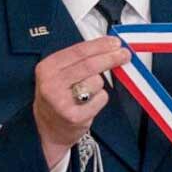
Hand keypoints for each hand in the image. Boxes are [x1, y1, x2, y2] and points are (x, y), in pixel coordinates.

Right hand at [32, 39, 129, 167]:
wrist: (47, 128)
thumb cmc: (58, 97)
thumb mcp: (58, 73)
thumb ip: (79, 59)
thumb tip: (108, 46)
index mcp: (47, 68)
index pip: (78, 51)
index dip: (100, 45)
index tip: (115, 42)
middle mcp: (51, 84)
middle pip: (89, 65)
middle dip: (110, 58)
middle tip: (124, 55)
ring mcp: (61, 101)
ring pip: (97, 82)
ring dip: (98, 85)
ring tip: (87, 92)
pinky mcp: (74, 116)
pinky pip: (101, 98)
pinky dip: (100, 99)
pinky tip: (89, 104)